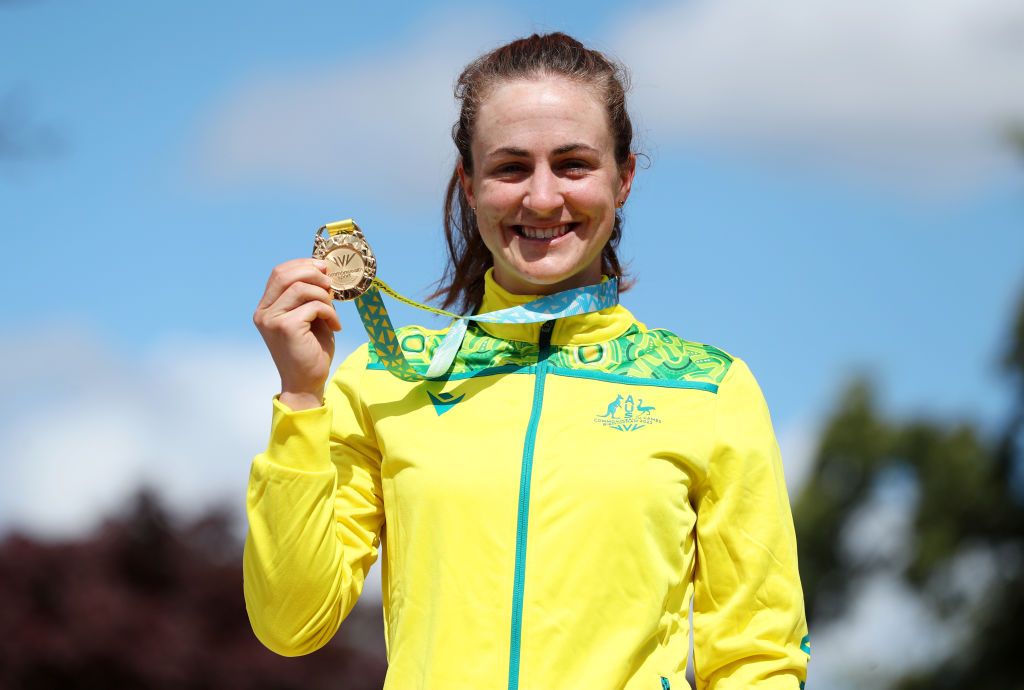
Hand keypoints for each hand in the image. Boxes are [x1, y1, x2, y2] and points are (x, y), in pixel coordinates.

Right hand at [253, 258, 341, 408]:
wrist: (307, 383)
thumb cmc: (311, 350)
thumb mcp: (311, 316)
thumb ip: (312, 294)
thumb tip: (323, 269)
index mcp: (266, 307)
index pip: (279, 272)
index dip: (303, 265)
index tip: (324, 269)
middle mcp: (263, 312)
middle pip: (285, 274)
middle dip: (313, 273)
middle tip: (331, 285)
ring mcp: (272, 319)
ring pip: (301, 287)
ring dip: (324, 296)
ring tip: (333, 312)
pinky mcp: (285, 327)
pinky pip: (313, 306)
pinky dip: (329, 312)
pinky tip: (335, 326)